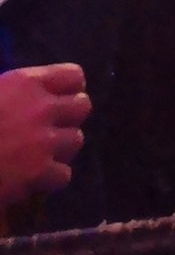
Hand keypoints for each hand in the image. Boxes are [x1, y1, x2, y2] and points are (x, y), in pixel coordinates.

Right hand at [0, 64, 89, 207]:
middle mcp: (41, 107)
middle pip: (82, 107)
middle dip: (68, 118)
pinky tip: (32, 179)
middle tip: (49, 130)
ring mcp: (42, 141)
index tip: (57, 99)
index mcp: (24, 82)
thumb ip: (12, 94)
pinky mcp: (38, 173)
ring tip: (38, 154)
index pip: (73, 76)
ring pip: (76, 140)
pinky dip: (50, 179)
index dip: (68, 89)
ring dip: (60, 148)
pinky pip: (63, 174)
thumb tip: (28, 97)